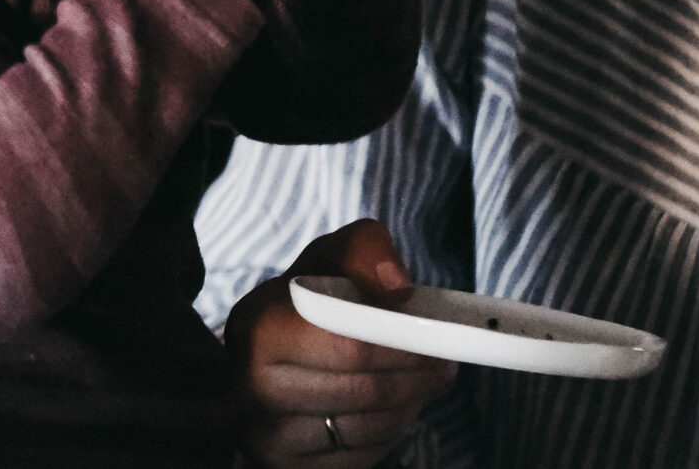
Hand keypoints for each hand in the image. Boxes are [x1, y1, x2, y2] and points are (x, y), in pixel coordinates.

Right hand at [226, 219, 455, 466]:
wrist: (262, 353)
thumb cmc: (307, 300)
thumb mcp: (331, 256)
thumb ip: (366, 252)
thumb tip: (397, 287)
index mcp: (260, 328)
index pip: (349, 347)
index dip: (402, 346)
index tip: (437, 341)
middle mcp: (252, 388)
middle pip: (363, 392)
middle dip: (416, 378)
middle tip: (445, 364)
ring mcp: (266, 436)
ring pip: (365, 430)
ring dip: (409, 406)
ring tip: (424, 382)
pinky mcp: (285, 468)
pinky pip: (358, 459)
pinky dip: (388, 434)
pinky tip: (395, 408)